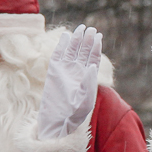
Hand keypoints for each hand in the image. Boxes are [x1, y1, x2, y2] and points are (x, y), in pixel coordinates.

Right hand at [38, 25, 101, 140]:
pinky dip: (61, 45)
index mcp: (88, 77)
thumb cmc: (74, 115)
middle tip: (90, 29)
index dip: (96, 46)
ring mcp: (65, 71)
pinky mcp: (53, 72)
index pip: (93, 58)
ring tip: (81, 28)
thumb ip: (89, 84)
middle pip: (83, 51)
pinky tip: (66, 36)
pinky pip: (58, 55)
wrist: (57, 123)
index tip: (98, 36)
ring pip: (72, 51)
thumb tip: (92, 66)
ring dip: (76, 40)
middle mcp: (77, 72)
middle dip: (87, 40)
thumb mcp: (85, 101)